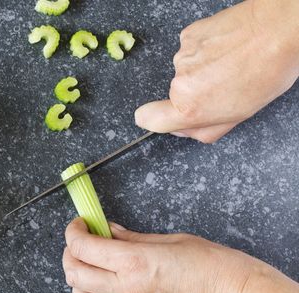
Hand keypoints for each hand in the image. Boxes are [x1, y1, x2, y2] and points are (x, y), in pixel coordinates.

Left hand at [62, 218, 298, 292]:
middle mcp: (126, 289)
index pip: (83, 246)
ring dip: (77, 282)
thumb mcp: (170, 240)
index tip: (79, 223)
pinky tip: (102, 287)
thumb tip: (108, 231)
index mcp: (133, 262)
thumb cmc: (214, 268)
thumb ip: (131, 238)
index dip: (74, 231)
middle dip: (70, 252)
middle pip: (74, 273)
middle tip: (81, 239)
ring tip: (89, 266)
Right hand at [135, 0, 298, 142]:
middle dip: (195, 93)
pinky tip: (227, 48)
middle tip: (225, 86)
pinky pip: (191, 50)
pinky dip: (205, 51)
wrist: (278, 29)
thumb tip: (185, 129)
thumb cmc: (268, 71)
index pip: (149, 119)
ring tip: (232, 63)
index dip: (151, 119)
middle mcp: (180, 82)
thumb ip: (205, 129)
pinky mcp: (188, 35)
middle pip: (175, 94)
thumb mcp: (240, 115)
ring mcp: (183, 56)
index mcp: (191, 107)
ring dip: (203, 70)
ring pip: (185, 71)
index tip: (158, 116)